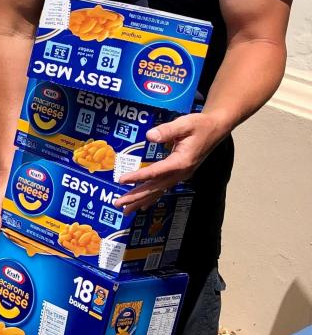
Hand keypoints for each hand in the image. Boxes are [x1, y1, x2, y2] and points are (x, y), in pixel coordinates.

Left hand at [115, 111, 229, 210]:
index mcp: (181, 162)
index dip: (138, 176)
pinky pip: (163, 189)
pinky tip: (143, 205)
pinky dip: (152, 197)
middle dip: (136, 196)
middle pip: (155, 187)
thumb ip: (167, 130)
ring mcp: (181, 175)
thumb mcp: (185, 124)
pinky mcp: (180, 174)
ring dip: (141, 200)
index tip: (121, 179)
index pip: (155, 172)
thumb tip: (150, 136)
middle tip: (118, 204)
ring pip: (158, 191)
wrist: (216, 129)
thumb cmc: (200, 125)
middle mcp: (181, 173)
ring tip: (126, 210)